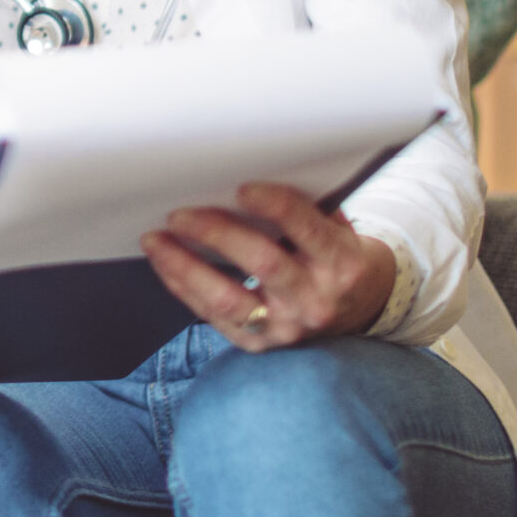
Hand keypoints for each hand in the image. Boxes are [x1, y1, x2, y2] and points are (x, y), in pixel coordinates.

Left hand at [141, 182, 395, 351]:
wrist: (359, 308)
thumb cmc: (338, 255)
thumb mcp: (336, 228)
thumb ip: (303, 207)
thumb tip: (249, 171)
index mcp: (341, 262)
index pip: (307, 228)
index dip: (274, 206)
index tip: (242, 188)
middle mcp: (316, 299)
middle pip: (262, 262)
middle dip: (216, 234)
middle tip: (180, 214)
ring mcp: (288, 328)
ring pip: (229, 299)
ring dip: (186, 267)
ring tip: (157, 241)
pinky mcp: (262, 344)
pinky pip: (214, 317)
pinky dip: (185, 288)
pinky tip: (166, 265)